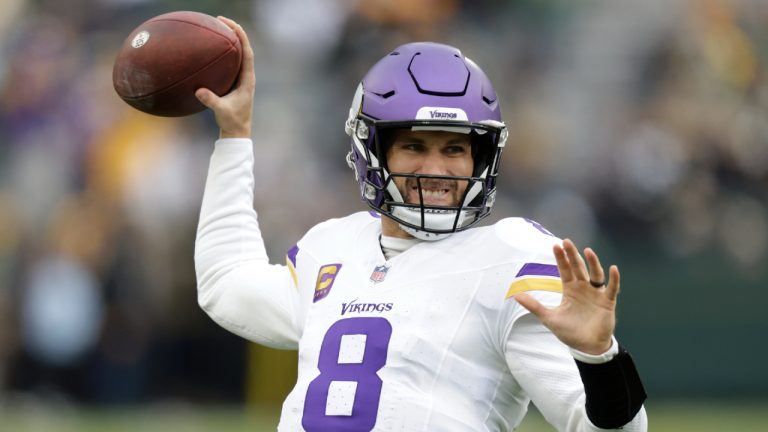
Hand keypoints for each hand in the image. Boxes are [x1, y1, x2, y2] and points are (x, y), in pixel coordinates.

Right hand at [195, 16, 254, 138]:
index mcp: (247, 80)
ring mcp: (241, 80)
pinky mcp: (235, 84)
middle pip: (243, 49)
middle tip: (221, 20)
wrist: (237, 133)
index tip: (230, 24)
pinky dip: (223, 54)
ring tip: (218, 29)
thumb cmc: (232, 122)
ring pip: (238, 55)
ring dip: (230, 42)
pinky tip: (211, 51)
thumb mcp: (221, 111)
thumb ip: (211, 101)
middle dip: (234, 33)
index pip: (247, 52)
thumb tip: (199, 91)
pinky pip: (231, 64)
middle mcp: (246, 77)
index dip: (241, 36)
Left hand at [515, 239, 618, 354]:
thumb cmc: (569, 332)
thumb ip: (534, 306)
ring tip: (587, 251)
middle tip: (566, 241)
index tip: (555, 245)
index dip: (561, 258)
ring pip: (595, 274)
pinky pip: (611, 288)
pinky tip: (613, 269)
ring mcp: (596, 294)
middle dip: (572, 255)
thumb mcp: (549, 317)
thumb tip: (515, 295)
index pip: (565, 270)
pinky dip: (614, 279)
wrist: (586, 347)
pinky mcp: (607, 302)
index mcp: (570, 290)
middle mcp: (583, 288)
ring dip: (593, 262)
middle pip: (578, 267)